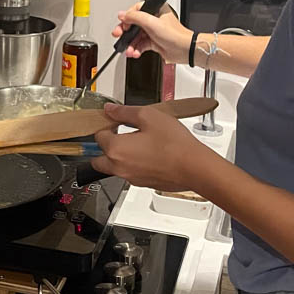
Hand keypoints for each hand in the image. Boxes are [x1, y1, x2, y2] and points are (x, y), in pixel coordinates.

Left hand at [92, 103, 214, 191]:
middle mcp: (119, 167)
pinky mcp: (143, 183)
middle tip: (118, 134)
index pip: (98, 136)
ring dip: (119, 156)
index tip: (115, 120)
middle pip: (98, 158)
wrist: (195, 167)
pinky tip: (150, 153)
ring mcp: (131, 178)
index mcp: (116, 149)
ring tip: (138, 142)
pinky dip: (134, 164)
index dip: (106, 125)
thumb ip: (124, 112)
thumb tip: (110, 110)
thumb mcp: (148, 116)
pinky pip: (131, 173)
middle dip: (105, 146)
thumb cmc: (174, 144)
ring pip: (114, 167)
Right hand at [113, 3, 192, 64]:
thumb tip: (122, 14)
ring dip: (131, 44)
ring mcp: (153, 31)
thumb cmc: (175, 35)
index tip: (123, 23)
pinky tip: (135, 52)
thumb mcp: (151, 22)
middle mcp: (154, 19)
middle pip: (134, 24)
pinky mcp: (154, 42)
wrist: (184, 50)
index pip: (136, 10)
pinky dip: (136, 49)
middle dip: (126, 32)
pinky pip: (140, 44)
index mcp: (156, 9)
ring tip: (129, 49)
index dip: (128, 17)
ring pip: (136, 36)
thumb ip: (135, 17)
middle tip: (119, 35)